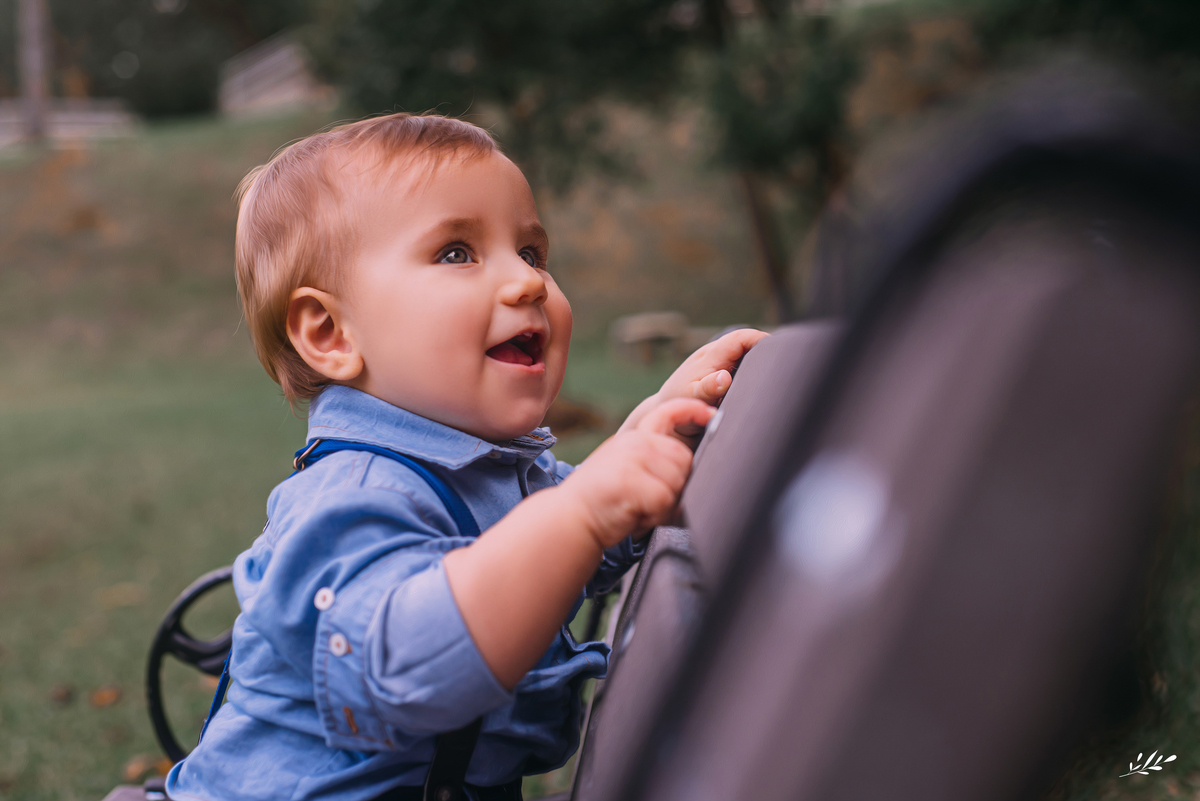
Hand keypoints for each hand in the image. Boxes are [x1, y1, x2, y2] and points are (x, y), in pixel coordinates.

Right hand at [559, 399, 714, 547]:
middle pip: (684, 458)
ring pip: (677, 481)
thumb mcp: (626, 467)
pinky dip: (655, 516)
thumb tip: (687, 468)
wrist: (570, 517)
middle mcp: (634, 442)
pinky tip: (636, 516)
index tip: (711, 415)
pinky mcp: (631, 482)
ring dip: (664, 503)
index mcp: (634, 436)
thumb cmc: (602, 499)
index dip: (693, 410)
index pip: (668, 411)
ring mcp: (632, 460)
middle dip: (676, 484)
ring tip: (640, 508)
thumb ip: (652, 460)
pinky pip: (665, 501)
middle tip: (651, 500)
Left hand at [619, 328, 767, 440]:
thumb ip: (707, 388)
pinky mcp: (723, 377)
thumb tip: (724, 377)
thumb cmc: (677, 404)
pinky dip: (754, 375)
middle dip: (766, 352)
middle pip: (749, 344)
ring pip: (748, 357)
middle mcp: (717, 356)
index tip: (780, 353)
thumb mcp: (691, 398)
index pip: (742, 338)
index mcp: (711, 355)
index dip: (761, 339)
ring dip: (761, 365)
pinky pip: (743, 369)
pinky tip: (765, 388)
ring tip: (779, 379)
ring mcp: (720, 365)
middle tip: (785, 369)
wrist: (666, 414)